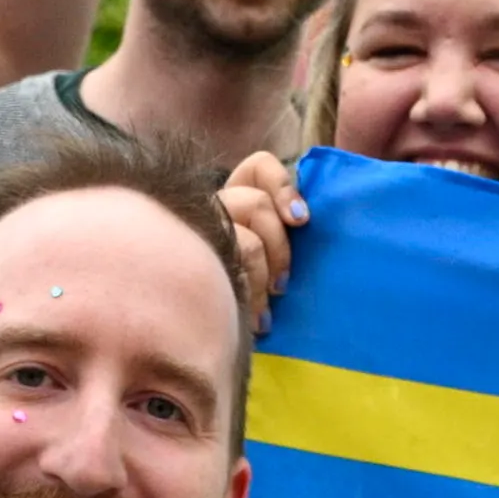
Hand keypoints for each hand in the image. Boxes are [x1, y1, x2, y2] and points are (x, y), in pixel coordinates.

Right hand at [215, 150, 304, 329]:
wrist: (220, 330)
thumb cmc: (256, 289)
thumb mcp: (275, 254)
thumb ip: (285, 230)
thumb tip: (304, 220)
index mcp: (238, 195)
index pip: (258, 167)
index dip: (282, 186)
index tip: (301, 220)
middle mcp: (216, 207)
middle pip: (255, 203)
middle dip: (279, 244)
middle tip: (284, 283)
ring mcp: (201, 233)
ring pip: (244, 238)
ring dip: (263, 273)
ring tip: (269, 304)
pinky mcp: (194, 265)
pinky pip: (231, 270)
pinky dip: (251, 294)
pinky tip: (258, 319)